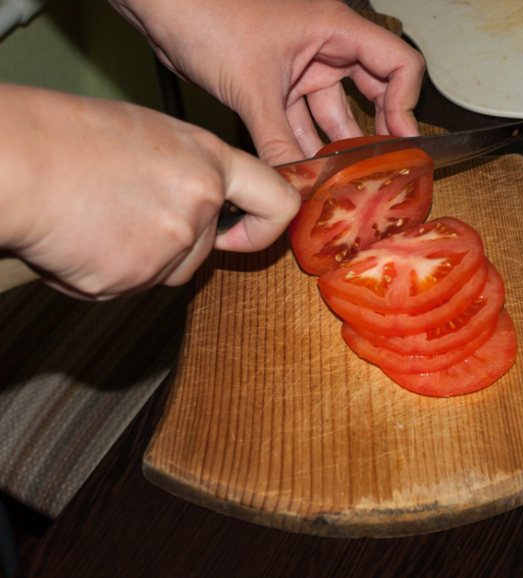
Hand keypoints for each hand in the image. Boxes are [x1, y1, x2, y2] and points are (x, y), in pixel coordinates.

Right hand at [0, 84, 299, 299]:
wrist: (14, 163)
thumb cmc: (66, 137)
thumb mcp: (150, 136)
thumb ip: (189, 173)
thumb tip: (204, 203)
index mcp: (208, 162)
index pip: (277, 201)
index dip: (268, 226)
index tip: (252, 232)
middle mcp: (199, 204)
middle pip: (205, 250)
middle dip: (171, 244)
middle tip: (121, 210)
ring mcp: (169, 245)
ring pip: (167, 271)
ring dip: (137, 259)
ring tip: (95, 217)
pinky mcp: (133, 278)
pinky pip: (128, 287)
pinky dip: (103, 274)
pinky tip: (78, 239)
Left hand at [109, 0, 425, 164]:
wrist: (158, 5)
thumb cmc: (205, 11)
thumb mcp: (250, 86)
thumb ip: (277, 139)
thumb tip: (294, 185)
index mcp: (334, 29)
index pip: (398, 64)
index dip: (406, 103)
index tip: (400, 141)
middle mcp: (324, 47)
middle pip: (371, 91)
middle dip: (375, 131)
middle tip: (380, 168)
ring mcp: (299, 65)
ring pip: (330, 112)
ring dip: (333, 145)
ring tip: (341, 180)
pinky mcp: (273, 83)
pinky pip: (298, 119)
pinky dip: (301, 144)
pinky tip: (304, 172)